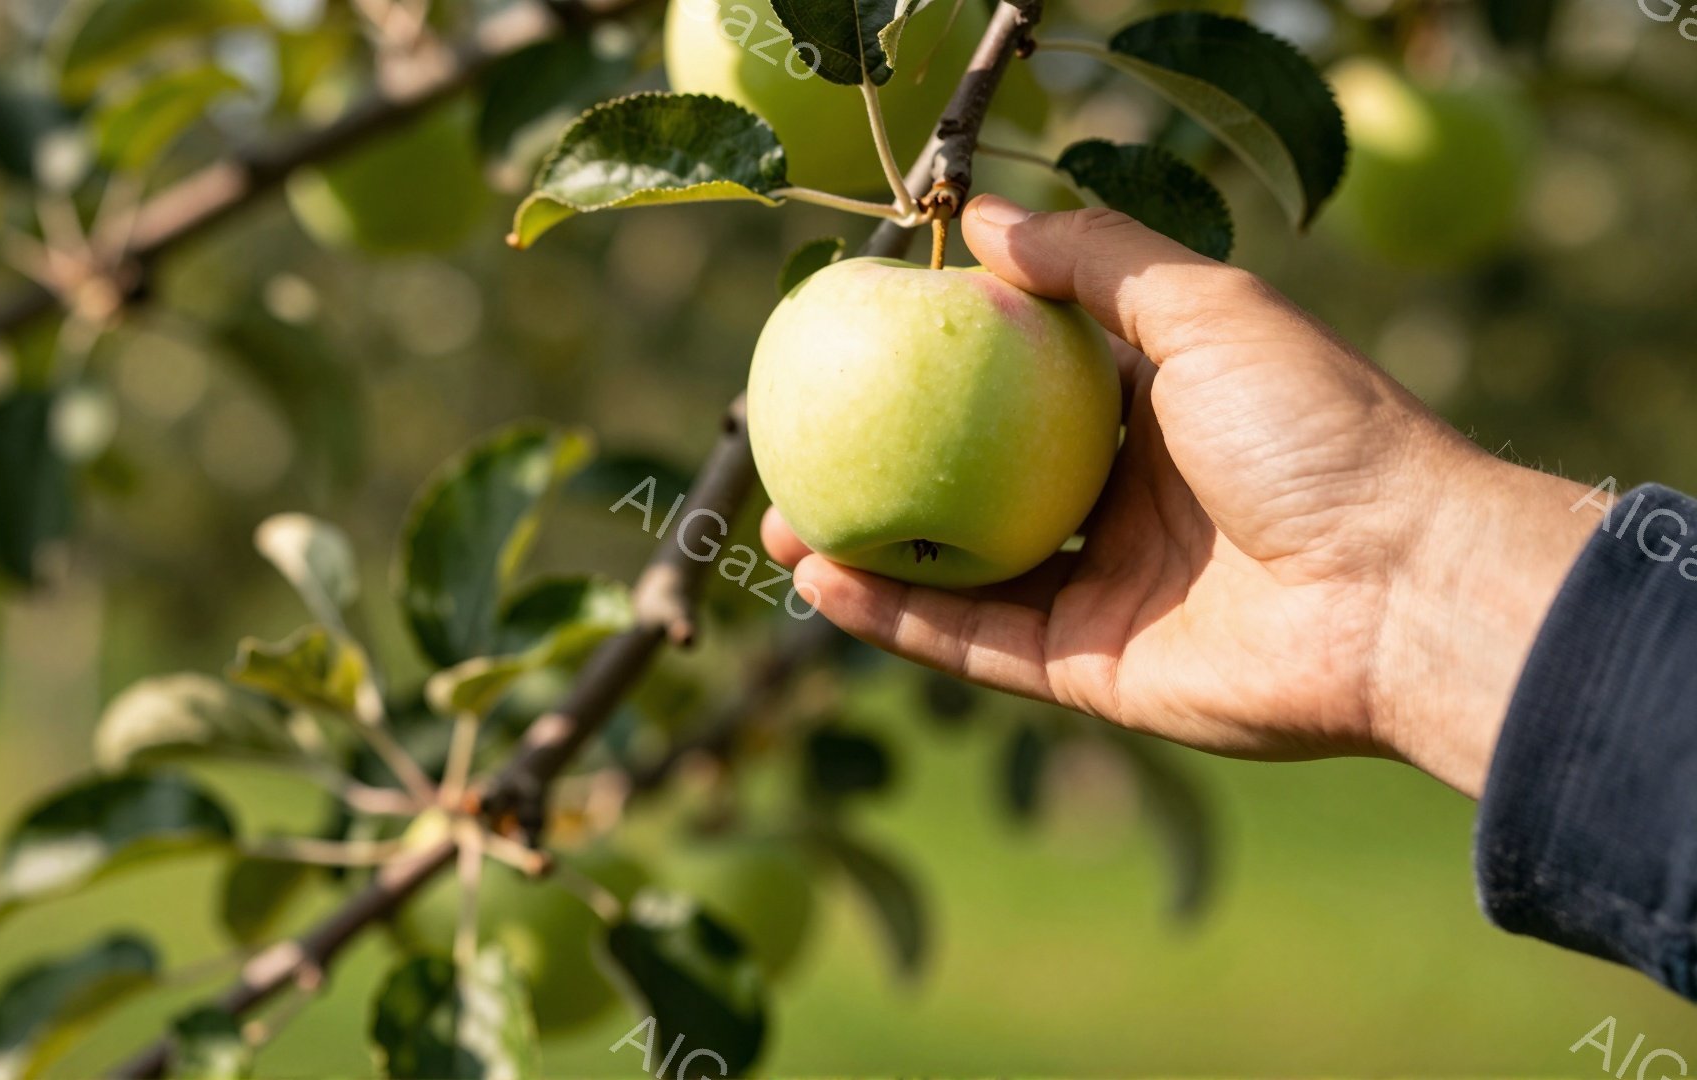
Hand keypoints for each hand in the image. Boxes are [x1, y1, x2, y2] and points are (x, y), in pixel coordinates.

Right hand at [764, 196, 1599, 796]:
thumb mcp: (1205, 307)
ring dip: (868, 552)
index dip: (938, 368)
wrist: (1399, 588)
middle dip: (882, 470)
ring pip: (961, 570)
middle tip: (795, 451)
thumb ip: (1096, 260)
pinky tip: (824, 585)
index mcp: (1151, 408)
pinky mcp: (1093, 669)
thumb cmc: (1314, 430)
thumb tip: (983, 221)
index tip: (856, 346)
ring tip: (781, 526)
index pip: (1019, 383)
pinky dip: (899, 618)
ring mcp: (1105, 587)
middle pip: (972, 482)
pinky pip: (976, 642)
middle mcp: (1122, 497)